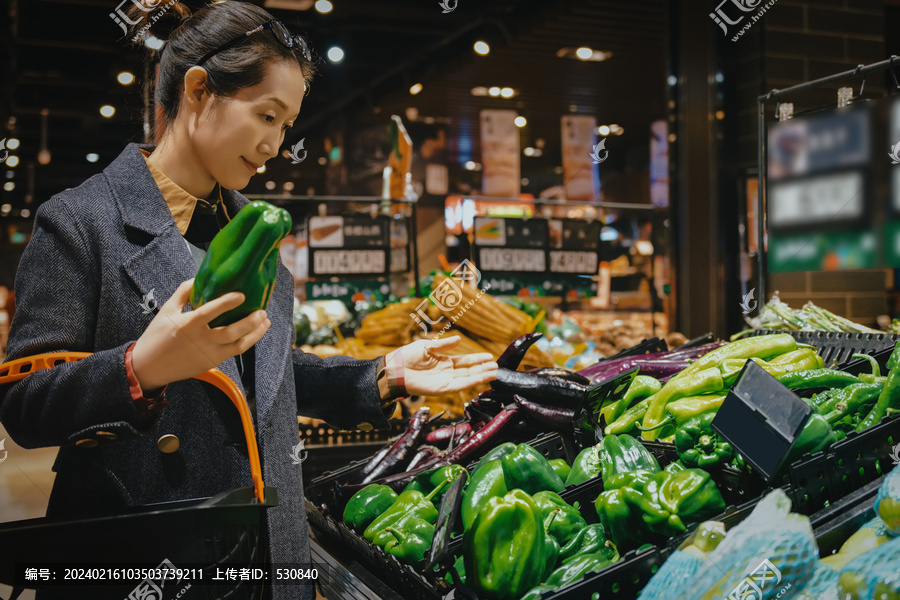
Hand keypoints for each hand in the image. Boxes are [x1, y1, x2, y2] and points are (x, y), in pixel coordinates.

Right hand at [131, 278, 270, 390]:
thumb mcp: (167, 310)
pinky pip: (235, 352)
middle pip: (232, 332)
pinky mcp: (212, 363)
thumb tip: (200, 277)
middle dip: (250, 321)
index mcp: (187, 325)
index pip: (210, 311)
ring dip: (256, 333)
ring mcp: (208, 354)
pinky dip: (248, 342)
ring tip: (265, 321)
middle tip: (262, 311)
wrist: (149, 367)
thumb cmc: (157, 336)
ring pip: (239, 345)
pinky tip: (254, 333)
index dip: (228, 302)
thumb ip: (184, 292)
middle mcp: (201, 340)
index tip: (241, 295)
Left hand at [389, 336, 497, 395]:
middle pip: (469, 371)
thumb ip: (444, 345)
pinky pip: (460, 385)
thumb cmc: (407, 357)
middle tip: (497, 366)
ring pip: (468, 379)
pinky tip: (482, 378)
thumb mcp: (427, 346)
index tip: (490, 357)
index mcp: (444, 361)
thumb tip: (459, 339)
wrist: (395, 369)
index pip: (465, 361)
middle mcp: (447, 372)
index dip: (477, 359)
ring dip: (481, 376)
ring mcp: (445, 381)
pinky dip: (472, 382)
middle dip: (483, 368)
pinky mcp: (442, 389)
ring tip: (495, 372)